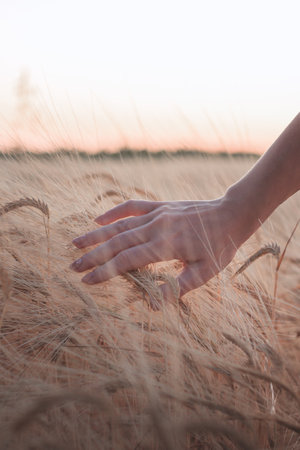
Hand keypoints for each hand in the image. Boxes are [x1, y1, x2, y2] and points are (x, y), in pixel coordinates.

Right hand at [70, 196, 244, 297]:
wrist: (231, 214)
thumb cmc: (219, 246)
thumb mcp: (204, 273)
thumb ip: (177, 287)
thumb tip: (152, 305)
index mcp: (166, 245)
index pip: (128, 260)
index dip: (106, 271)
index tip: (87, 280)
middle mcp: (157, 227)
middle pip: (118, 242)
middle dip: (94, 255)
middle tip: (73, 266)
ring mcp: (157, 214)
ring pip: (120, 224)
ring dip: (96, 234)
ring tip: (76, 243)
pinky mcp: (160, 205)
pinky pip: (132, 206)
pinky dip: (114, 211)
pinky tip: (98, 218)